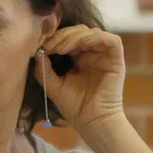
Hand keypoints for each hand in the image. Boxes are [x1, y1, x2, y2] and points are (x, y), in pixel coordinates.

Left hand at [34, 24, 125, 142]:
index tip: (40, 45)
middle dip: (61, 35)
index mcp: (78, 58)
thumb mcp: (53, 85)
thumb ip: (44, 69)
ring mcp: (104, 55)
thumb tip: (37, 52)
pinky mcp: (116, 59)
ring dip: (73, 36)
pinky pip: (111, 40)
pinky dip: (94, 37)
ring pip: (91, 32)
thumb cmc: (74, 106)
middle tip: (49, 45)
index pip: (67, 37)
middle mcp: (92, 54)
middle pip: (77, 31)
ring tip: (59, 49)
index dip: (54, 38)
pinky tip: (78, 46)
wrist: (92, 121)